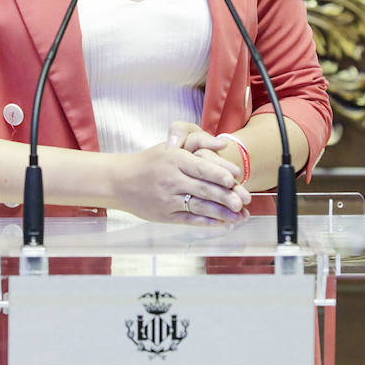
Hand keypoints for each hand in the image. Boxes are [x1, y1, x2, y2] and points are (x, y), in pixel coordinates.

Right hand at [110, 129, 250, 225]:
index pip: (201, 167)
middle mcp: (171, 179)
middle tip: (244, 201)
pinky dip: (207, 222)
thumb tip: (223, 143)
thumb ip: (198, 141)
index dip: (219, 173)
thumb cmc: (151, 161)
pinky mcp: (165, 215)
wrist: (119, 181)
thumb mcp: (171, 145)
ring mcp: (168, 199)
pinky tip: (222, 223)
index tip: (235, 178)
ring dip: (222, 213)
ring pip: (200, 207)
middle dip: (226, 196)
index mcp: (174, 159)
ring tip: (240, 216)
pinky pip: (190, 220)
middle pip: (204, 189)